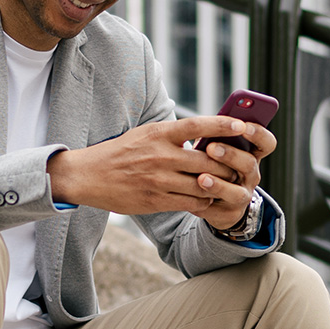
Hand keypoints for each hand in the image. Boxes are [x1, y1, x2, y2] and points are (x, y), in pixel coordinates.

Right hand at [46, 115, 275, 230]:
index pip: (196, 125)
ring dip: (218, 186)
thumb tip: (202, 133)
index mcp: (159, 134)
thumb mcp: (145, 134)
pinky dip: (203, 201)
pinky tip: (206, 198)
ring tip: (227, 185)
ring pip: (202, 184)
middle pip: (207, 160)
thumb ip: (172, 134)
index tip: (241, 126)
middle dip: (227, 165)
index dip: (221, 125)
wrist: (89, 176)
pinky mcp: (155, 200)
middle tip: (240, 167)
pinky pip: (191, 202)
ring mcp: (159, 180)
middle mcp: (161, 155)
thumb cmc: (120, 153)